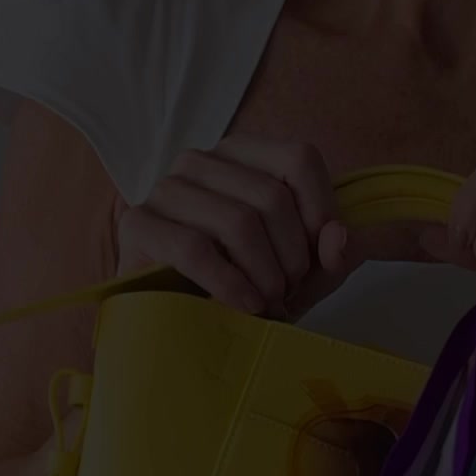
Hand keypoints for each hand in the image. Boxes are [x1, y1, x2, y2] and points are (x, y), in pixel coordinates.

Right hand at [115, 137, 355, 320]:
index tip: (320, 258)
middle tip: (288, 293)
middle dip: (291, 257)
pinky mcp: (138, 224)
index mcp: (243, 153)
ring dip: (264, 275)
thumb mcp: (305, 272)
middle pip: (271, 197)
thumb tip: (336, 237)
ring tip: (268, 303)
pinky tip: (245, 305)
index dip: (321, 212)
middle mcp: (202, 160)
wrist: (184, 321)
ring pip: (238, 222)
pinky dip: (229, 283)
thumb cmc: (248, 285)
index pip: (299, 159)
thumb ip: (332, 255)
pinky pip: (195, 248)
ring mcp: (167, 188)